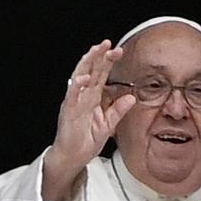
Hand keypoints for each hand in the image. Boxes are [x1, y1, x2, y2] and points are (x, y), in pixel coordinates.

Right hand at [41, 41, 137, 200]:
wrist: (73, 156)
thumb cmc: (86, 140)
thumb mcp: (109, 125)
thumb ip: (119, 110)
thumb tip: (132, 97)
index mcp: (93, 97)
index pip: (101, 75)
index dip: (108, 62)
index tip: (118, 50)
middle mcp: (83, 96)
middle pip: (91, 71)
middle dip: (98, 56)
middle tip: (108, 44)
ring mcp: (75, 102)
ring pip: (79, 77)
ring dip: (87, 63)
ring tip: (94, 51)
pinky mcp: (68, 111)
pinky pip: (72, 97)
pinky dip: (76, 86)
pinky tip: (82, 78)